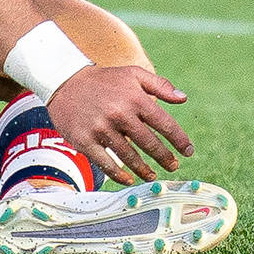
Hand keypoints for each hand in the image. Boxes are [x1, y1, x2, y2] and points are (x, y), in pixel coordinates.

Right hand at [44, 64, 194, 184]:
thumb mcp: (133, 74)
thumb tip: (183, 98)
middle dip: (165, 158)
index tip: (188, 151)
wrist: (65, 81)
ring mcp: (102, 129)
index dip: (179, 140)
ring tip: (152, 175)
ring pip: (129, 156)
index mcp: (135, 98)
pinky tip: (128, 179)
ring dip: (144, 169)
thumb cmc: (104, 80)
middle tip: (173, 166)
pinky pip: (106, 163)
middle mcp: (120, 114)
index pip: (164, 124)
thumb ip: (160, 85)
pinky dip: (119, 175)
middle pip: (149, 143)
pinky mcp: (85, 141)